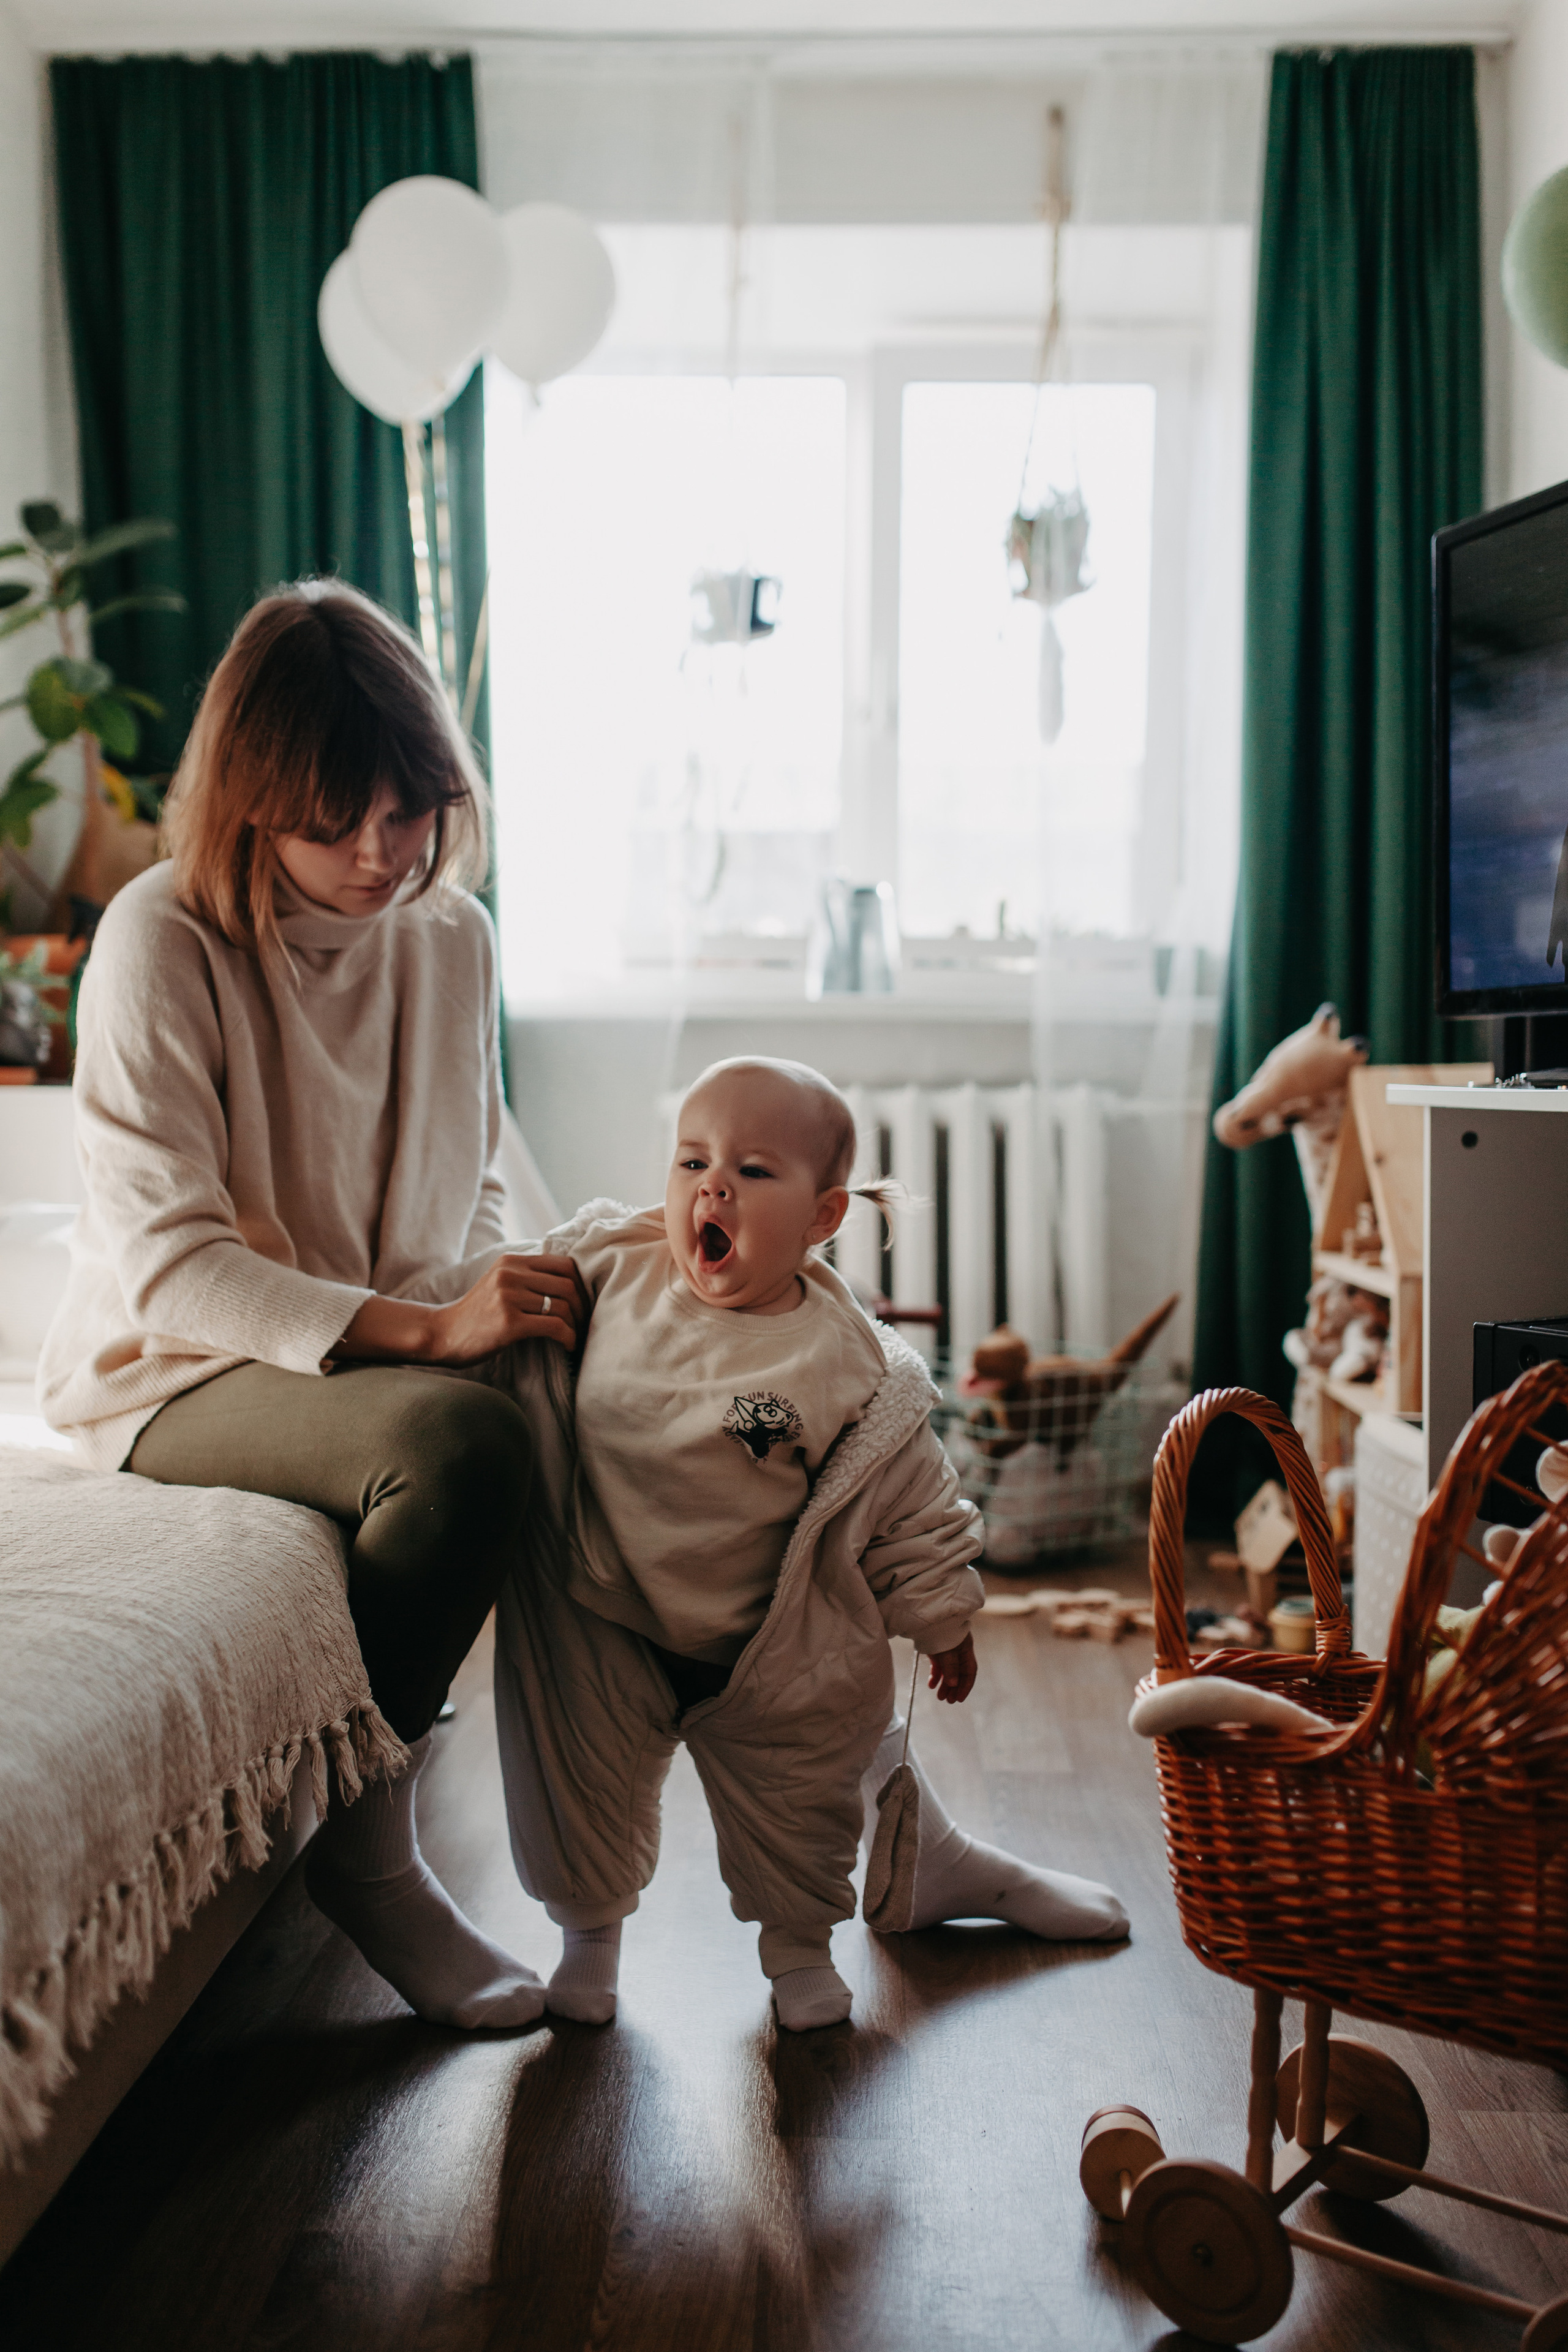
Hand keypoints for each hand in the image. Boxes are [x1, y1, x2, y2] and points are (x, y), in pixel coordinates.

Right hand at [426, 1253, 586, 1362]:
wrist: (443, 1334)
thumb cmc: (477, 1314)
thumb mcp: (499, 1282)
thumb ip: (527, 1276)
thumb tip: (570, 1282)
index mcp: (511, 1261)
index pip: (564, 1264)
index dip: (582, 1284)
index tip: (584, 1303)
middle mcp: (510, 1274)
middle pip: (568, 1284)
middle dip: (582, 1306)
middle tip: (584, 1323)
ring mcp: (509, 1297)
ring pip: (563, 1306)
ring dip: (576, 1325)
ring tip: (575, 1337)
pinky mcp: (509, 1322)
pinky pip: (554, 1326)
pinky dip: (568, 1337)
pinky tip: (568, 1345)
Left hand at [927, 1634, 976, 1703]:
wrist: (925, 1614)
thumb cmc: (940, 1629)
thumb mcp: (947, 1648)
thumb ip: (951, 1666)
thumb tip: (954, 1684)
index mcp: (966, 1648)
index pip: (969, 1671)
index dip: (965, 1686)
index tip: (959, 1699)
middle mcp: (958, 1650)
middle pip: (959, 1673)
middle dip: (954, 1688)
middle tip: (948, 1701)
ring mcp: (947, 1650)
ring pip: (948, 1671)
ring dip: (945, 1684)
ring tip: (940, 1697)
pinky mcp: (936, 1649)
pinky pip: (938, 1666)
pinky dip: (935, 1675)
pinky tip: (931, 1685)